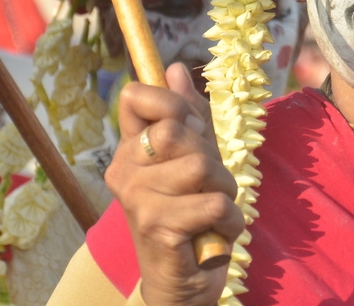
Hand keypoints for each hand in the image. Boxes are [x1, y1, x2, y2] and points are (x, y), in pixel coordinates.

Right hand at [107, 63, 243, 305]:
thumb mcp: (194, 159)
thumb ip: (187, 116)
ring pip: (201, 166)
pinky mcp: (158, 227)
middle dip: (209, 156)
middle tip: (207, 186)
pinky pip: (214, 202)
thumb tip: (174, 68)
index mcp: (128, 151)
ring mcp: (137, 199)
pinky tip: (215, 235)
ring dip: (224, 190)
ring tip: (212, 212)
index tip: (190, 128)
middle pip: (176, 129)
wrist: (183, 284)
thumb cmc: (191, 217)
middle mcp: (123, 171)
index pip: (136, 97)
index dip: (172, 103)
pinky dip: (230, 220)